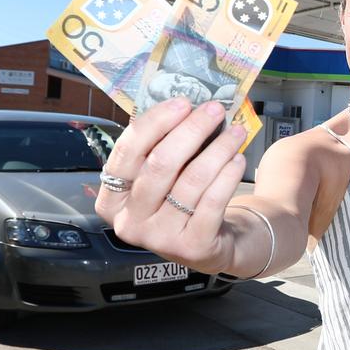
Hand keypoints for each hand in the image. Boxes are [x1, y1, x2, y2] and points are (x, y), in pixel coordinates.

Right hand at [94, 98, 248, 272]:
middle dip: (191, 130)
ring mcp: (159, 238)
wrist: (207, 244)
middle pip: (161, 163)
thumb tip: (186, 108)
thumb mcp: (161, 178)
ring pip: (191, 180)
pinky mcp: (191, 246)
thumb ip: (161, 148)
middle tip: (213, 111)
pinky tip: (238, 159)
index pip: (128, 151)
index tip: (182, 103)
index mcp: (111, 199)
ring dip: (218, 149)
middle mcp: (129, 221)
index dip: (156, 122)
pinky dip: (228, 175)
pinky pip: (213, 200)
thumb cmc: (178, 202)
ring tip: (235, 132)